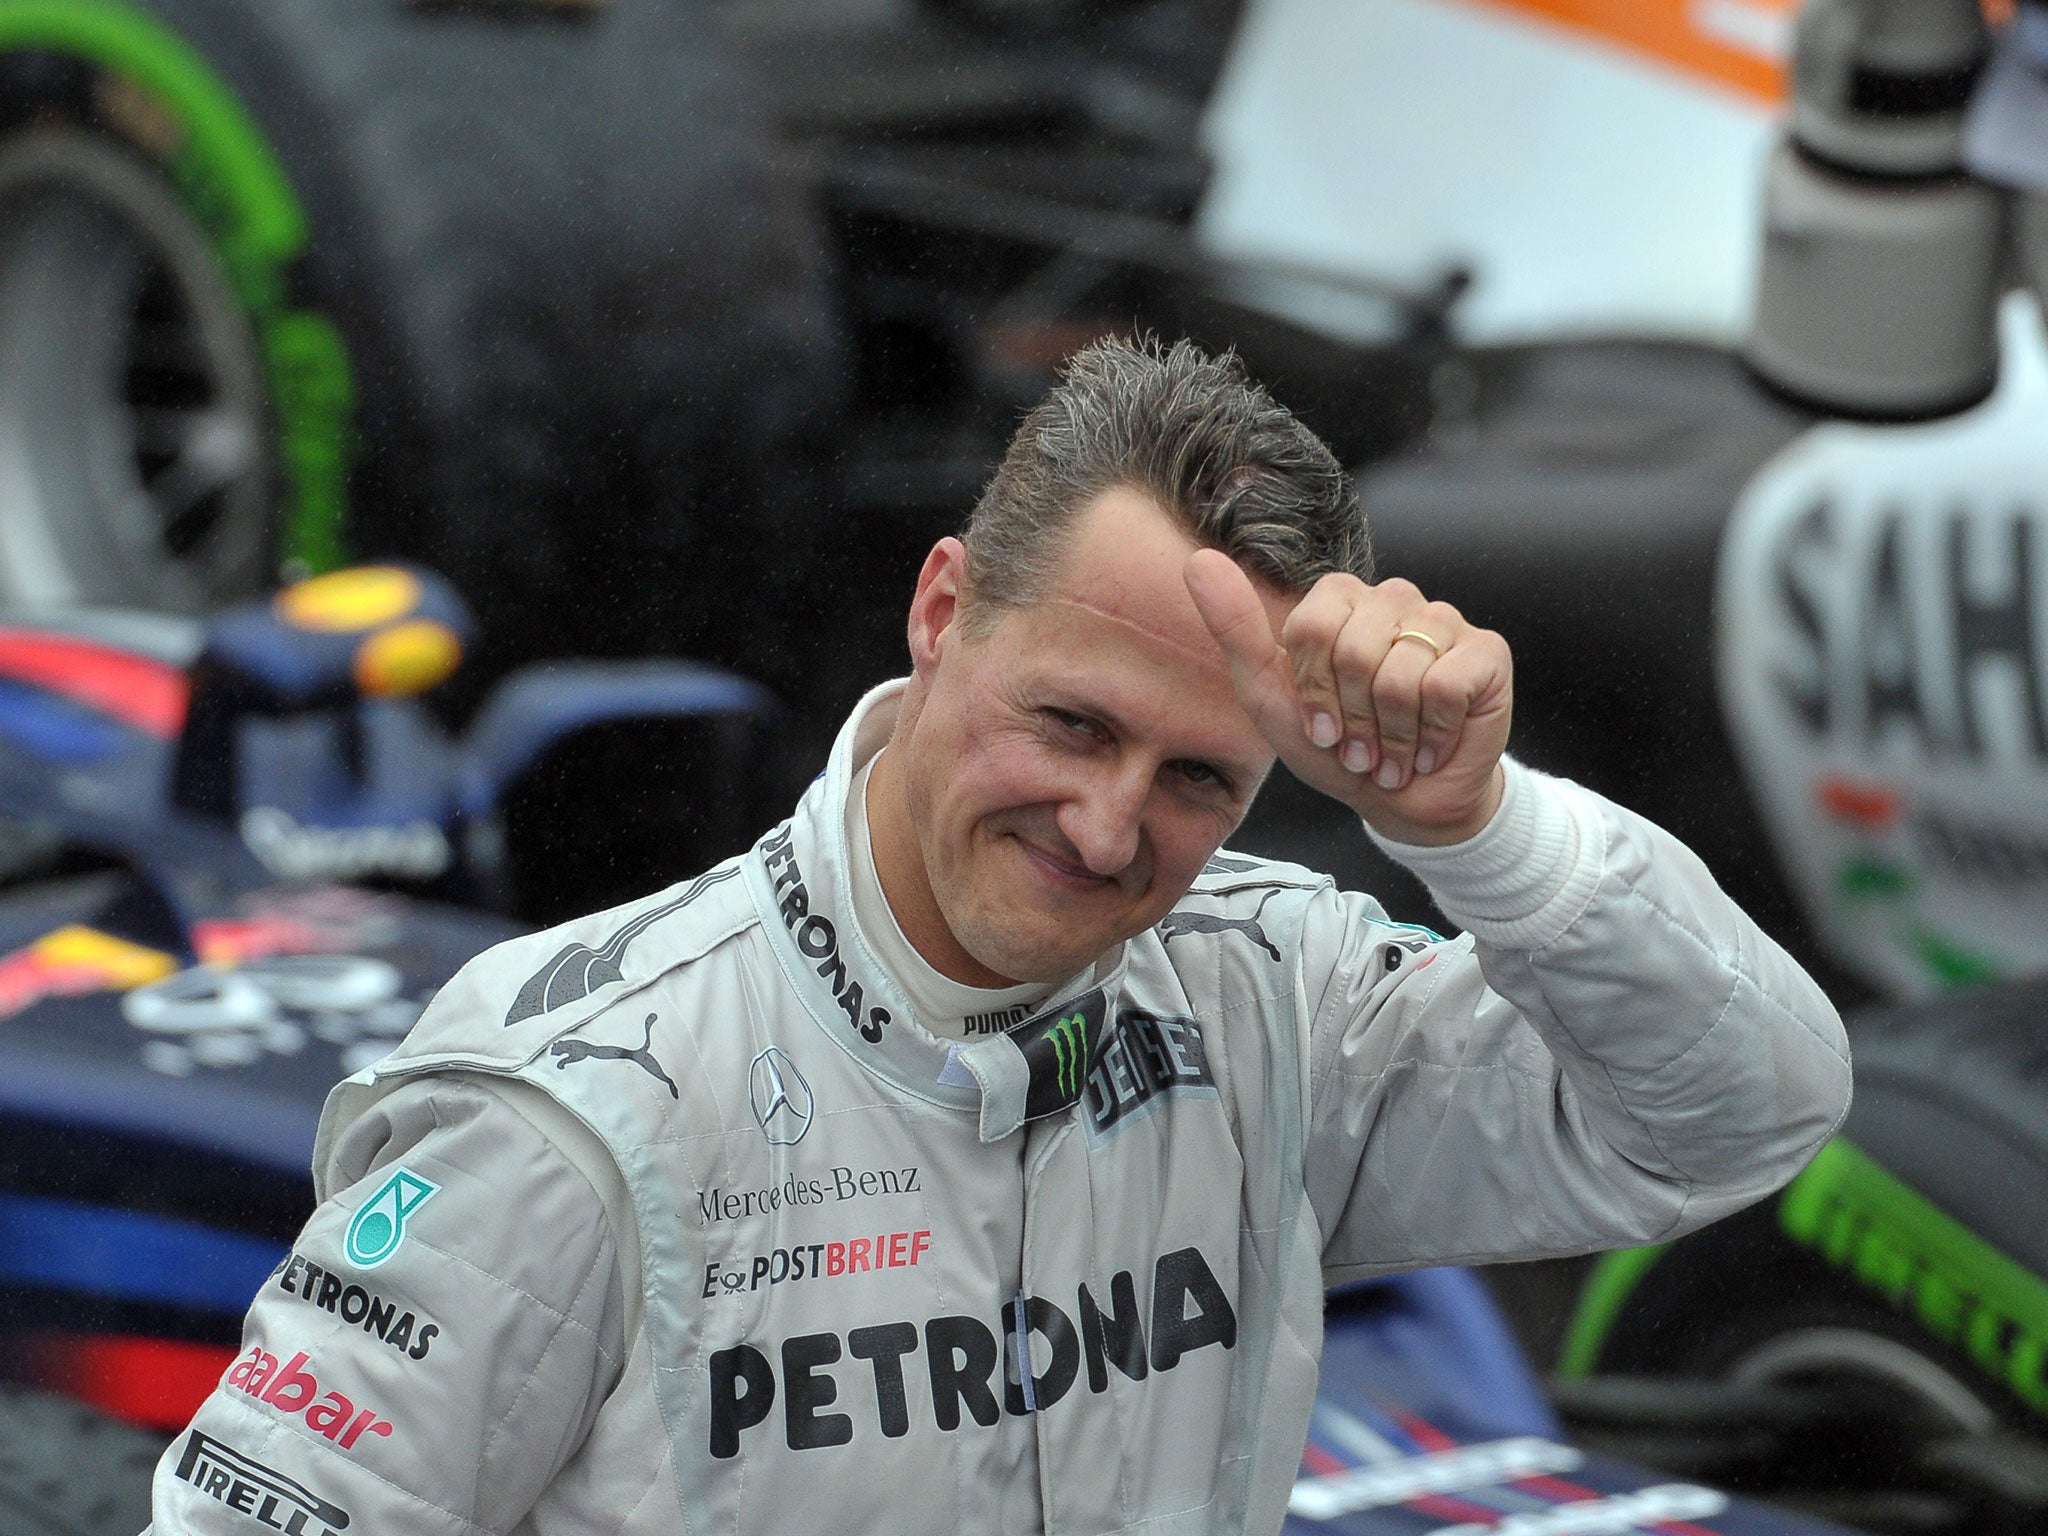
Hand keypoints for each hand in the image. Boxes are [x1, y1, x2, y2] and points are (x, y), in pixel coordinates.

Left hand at [1184, 551, 1511, 844]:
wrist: (1404, 803)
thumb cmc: (1338, 748)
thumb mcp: (1270, 696)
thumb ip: (1235, 628)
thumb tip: (1199, 561)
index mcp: (1341, 601)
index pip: (1312, 626)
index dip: (1314, 691)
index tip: (1322, 726)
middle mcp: (1394, 599)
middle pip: (1354, 650)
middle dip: (1352, 719)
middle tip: (1362, 747)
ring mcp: (1443, 620)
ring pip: (1399, 674)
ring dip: (1391, 736)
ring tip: (1393, 752)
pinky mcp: (1487, 652)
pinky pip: (1444, 687)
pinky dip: (1431, 734)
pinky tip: (1432, 746)